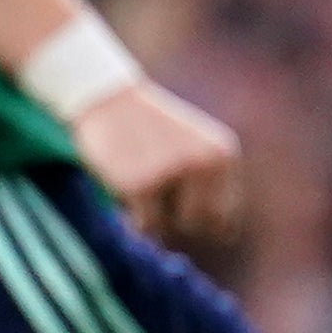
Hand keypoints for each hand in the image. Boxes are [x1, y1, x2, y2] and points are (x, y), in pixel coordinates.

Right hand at [72, 79, 244, 249]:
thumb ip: (209, 184)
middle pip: (200, 226)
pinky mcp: (141, 185)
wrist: (106, 96)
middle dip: (178, 223)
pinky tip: (124, 186)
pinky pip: (146, 226)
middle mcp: (205, 164)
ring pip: (170, 227)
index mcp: (222, 155)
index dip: (203, 226)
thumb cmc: (149, 126)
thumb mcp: (193, 145)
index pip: (224, 215)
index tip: (178, 214)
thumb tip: (225, 236)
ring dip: (153, 217)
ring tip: (140, 183)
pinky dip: (133, 217)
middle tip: (156, 199)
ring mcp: (174, 175)